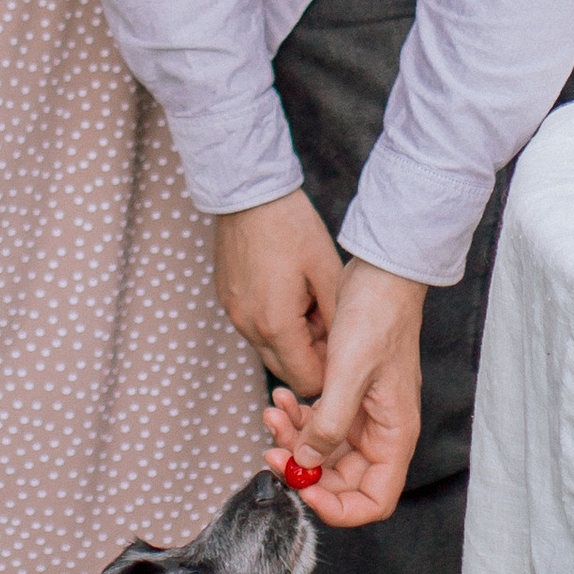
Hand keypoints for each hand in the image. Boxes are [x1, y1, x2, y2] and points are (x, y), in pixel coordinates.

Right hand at [213, 189, 343, 400]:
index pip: (306, 380)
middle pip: (286, 371)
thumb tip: (342, 351)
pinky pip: (255, 329)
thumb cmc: (292, 228)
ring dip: (293, 340)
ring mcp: (234, 316)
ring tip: (309, 302)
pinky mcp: (228, 303)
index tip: (344, 348)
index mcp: (276, 324)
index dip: (330, 372)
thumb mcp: (326, 272)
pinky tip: (289, 292)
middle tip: (328, 322)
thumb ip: (335, 319)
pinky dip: (275, 324)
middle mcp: (249, 327)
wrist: (249, 194)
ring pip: (270, 351)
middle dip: (311, 358)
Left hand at [264, 258, 424, 524]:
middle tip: (270, 449)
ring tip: (271, 413)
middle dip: (304, 469)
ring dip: (293, 440)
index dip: (338, 507)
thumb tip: (306, 463)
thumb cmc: (376, 319)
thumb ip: (328, 426)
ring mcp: (363, 416)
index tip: (303, 488)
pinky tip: (280, 399)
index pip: (373, 500)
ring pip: (323, 451)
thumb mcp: (347, 374)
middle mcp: (381, 433)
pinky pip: (318, 424)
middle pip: (341, 479)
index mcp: (394, 436)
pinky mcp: (347, 397)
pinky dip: (296, 418)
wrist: (380, 275)